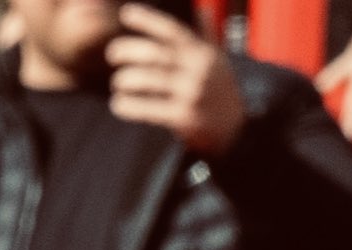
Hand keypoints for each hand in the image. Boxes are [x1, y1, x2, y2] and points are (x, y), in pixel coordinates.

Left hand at [106, 5, 246, 157]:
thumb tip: (202, 9)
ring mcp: (192, 94)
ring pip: (148, 79)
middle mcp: (198, 71)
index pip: (171, 30)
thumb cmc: (222, 94)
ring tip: (116, 84)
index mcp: (203, 54)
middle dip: (126, 51)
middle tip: (111, 55)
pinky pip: (150, 108)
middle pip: (153, 54)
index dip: (146, 19)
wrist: (241, 135)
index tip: (126, 15)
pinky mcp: (186, 118)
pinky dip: (130, 106)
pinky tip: (119, 106)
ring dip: (125, 80)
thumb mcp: (220, 63)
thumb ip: (207, 36)